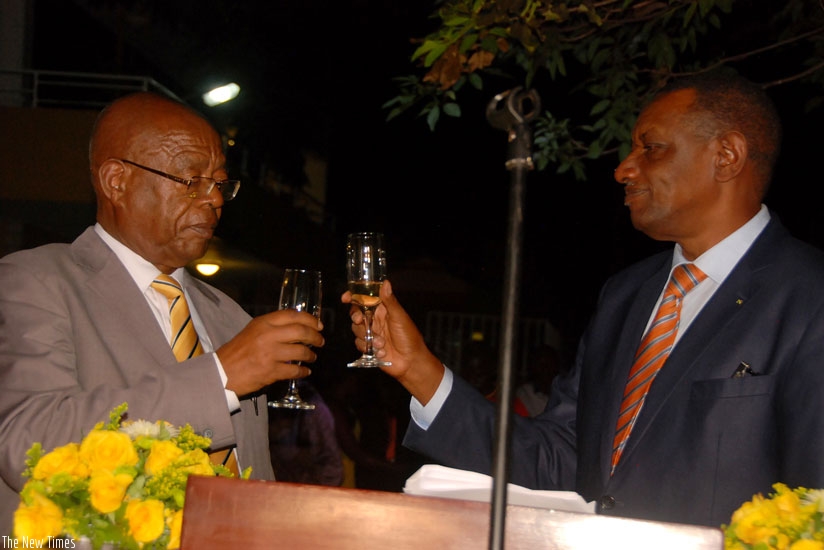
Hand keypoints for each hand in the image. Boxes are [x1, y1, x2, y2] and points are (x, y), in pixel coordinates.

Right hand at [217, 309, 323, 396]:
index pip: (292, 315)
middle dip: (315, 337)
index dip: (310, 319)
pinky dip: (303, 372)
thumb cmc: (237, 351)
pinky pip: (295, 370)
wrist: (222, 372)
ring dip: (311, 355)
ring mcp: (270, 353)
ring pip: (301, 351)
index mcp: (263, 323)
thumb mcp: (252, 331)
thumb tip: (297, 327)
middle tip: (320, 341)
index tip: (318, 325)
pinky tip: (305, 372)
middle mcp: (268, 335)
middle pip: (301, 331)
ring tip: (312, 357)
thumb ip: (272, 327)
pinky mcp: (271, 371)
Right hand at [342, 279, 443, 403]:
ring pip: (356, 329)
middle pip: (356, 314)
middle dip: (355, 317)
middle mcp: (375, 320)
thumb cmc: (409, 337)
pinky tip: (382, 352)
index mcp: (383, 309)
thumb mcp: (399, 317)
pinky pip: (359, 344)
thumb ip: (389, 301)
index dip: (353, 297)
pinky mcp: (369, 347)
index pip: (365, 299)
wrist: (411, 362)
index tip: (346, 298)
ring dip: (367, 336)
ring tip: (381, 343)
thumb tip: (385, 283)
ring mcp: (372, 333)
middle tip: (359, 320)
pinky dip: (368, 348)